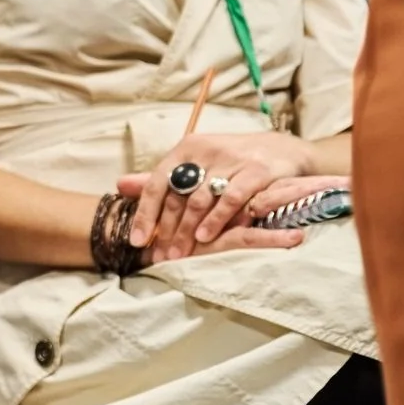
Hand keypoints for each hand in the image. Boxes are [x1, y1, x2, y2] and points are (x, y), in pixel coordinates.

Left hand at [116, 132, 319, 260]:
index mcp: (187, 148)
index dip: (145, 213)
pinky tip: (209, 238)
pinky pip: (234, 199)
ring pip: (203, 199)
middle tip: (161, 256)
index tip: (137, 241)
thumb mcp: (195, 164)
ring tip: (181, 253)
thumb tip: (121, 186)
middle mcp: (207, 151)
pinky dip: (219, 219)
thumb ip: (161, 178)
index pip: (157, 183)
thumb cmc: (232, 161)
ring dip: (190, 230)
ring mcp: (233, 160)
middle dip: (168, 230)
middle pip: (179, 196)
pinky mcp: (258, 171)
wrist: (283, 149)